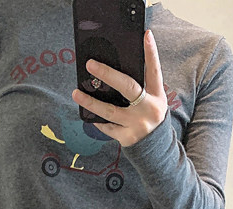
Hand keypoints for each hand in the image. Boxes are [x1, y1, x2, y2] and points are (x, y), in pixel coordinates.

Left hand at [71, 29, 167, 146]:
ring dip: (91, 102)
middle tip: (90, 64)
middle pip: (127, 87)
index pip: (154, 71)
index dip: (151, 53)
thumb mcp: (153, 100)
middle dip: (108, 74)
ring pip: (110, 111)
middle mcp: (148, 109)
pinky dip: (97, 120)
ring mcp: (137, 124)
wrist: (156, 149)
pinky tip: (88, 114)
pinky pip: (107, 126)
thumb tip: (114, 70)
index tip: (146, 35)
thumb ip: (141, 86)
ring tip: (76, 93)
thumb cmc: (149, 116)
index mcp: (157, 96)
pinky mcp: (127, 138)